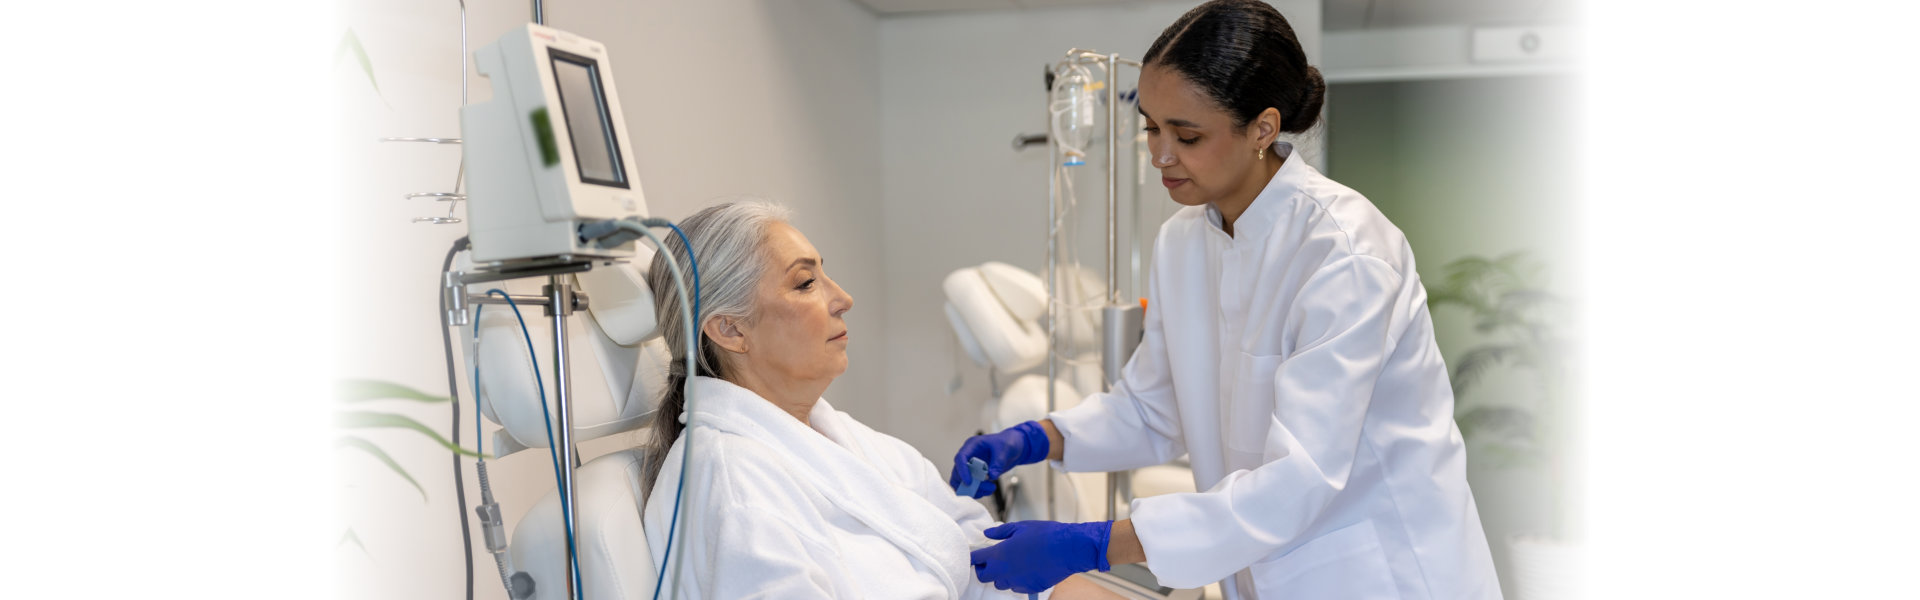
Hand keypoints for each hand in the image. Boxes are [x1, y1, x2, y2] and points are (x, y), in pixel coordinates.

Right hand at [949, 421, 1049, 497]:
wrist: (1014, 448)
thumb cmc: (1007, 443)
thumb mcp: (1005, 450)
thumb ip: (997, 463)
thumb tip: (991, 476)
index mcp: (972, 445)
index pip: (960, 458)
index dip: (962, 471)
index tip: (969, 482)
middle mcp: (969, 456)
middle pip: (958, 473)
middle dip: (970, 484)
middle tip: (987, 486)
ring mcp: (971, 466)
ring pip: (962, 483)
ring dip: (974, 490)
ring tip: (991, 488)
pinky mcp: (976, 475)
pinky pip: (970, 487)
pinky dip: (978, 491)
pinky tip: (989, 490)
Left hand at [970, 520, 1111, 593]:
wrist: (1068, 549)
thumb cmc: (1046, 535)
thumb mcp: (1020, 527)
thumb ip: (1000, 532)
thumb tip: (987, 533)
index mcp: (999, 554)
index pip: (976, 559)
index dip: (973, 557)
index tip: (975, 556)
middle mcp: (1004, 571)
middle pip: (983, 576)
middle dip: (983, 569)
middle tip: (990, 561)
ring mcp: (1016, 582)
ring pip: (999, 584)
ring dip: (1000, 576)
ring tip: (1010, 564)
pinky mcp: (1028, 588)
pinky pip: (1015, 588)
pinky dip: (1015, 581)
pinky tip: (1024, 570)